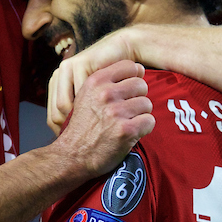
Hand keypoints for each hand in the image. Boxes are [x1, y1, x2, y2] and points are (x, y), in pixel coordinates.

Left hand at [47, 28, 137, 133]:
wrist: (121, 51)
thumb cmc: (110, 81)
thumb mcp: (92, 99)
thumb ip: (83, 113)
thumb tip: (76, 141)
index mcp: (58, 87)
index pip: (53, 117)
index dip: (63, 133)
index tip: (77, 146)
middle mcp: (58, 78)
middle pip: (57, 112)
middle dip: (70, 128)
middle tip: (85, 141)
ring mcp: (67, 69)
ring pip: (66, 103)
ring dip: (80, 118)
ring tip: (93, 129)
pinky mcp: (79, 62)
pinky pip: (80, 90)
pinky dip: (90, 103)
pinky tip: (102, 111)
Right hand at [54, 58, 154, 177]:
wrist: (72, 156)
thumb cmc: (82, 126)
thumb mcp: (86, 95)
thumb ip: (107, 81)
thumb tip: (140, 68)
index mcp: (95, 81)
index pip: (130, 65)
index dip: (134, 77)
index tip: (128, 90)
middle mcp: (105, 94)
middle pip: (141, 85)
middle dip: (137, 98)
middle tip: (126, 111)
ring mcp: (116, 112)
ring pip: (147, 104)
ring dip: (140, 115)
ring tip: (126, 123)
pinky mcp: (126, 130)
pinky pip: (149, 121)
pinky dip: (143, 129)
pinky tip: (130, 133)